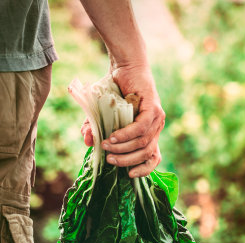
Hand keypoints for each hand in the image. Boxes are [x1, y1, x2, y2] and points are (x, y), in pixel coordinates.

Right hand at [81, 63, 164, 177]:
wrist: (124, 66)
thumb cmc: (114, 89)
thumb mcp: (101, 113)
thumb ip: (95, 128)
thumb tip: (87, 142)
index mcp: (149, 133)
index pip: (153, 158)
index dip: (144, 170)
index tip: (129, 175)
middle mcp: (156, 127)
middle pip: (147, 153)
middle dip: (127, 160)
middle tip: (109, 160)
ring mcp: (157, 118)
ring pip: (144, 142)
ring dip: (124, 148)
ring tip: (107, 146)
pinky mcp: (154, 108)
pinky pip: (141, 127)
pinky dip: (127, 134)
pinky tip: (114, 137)